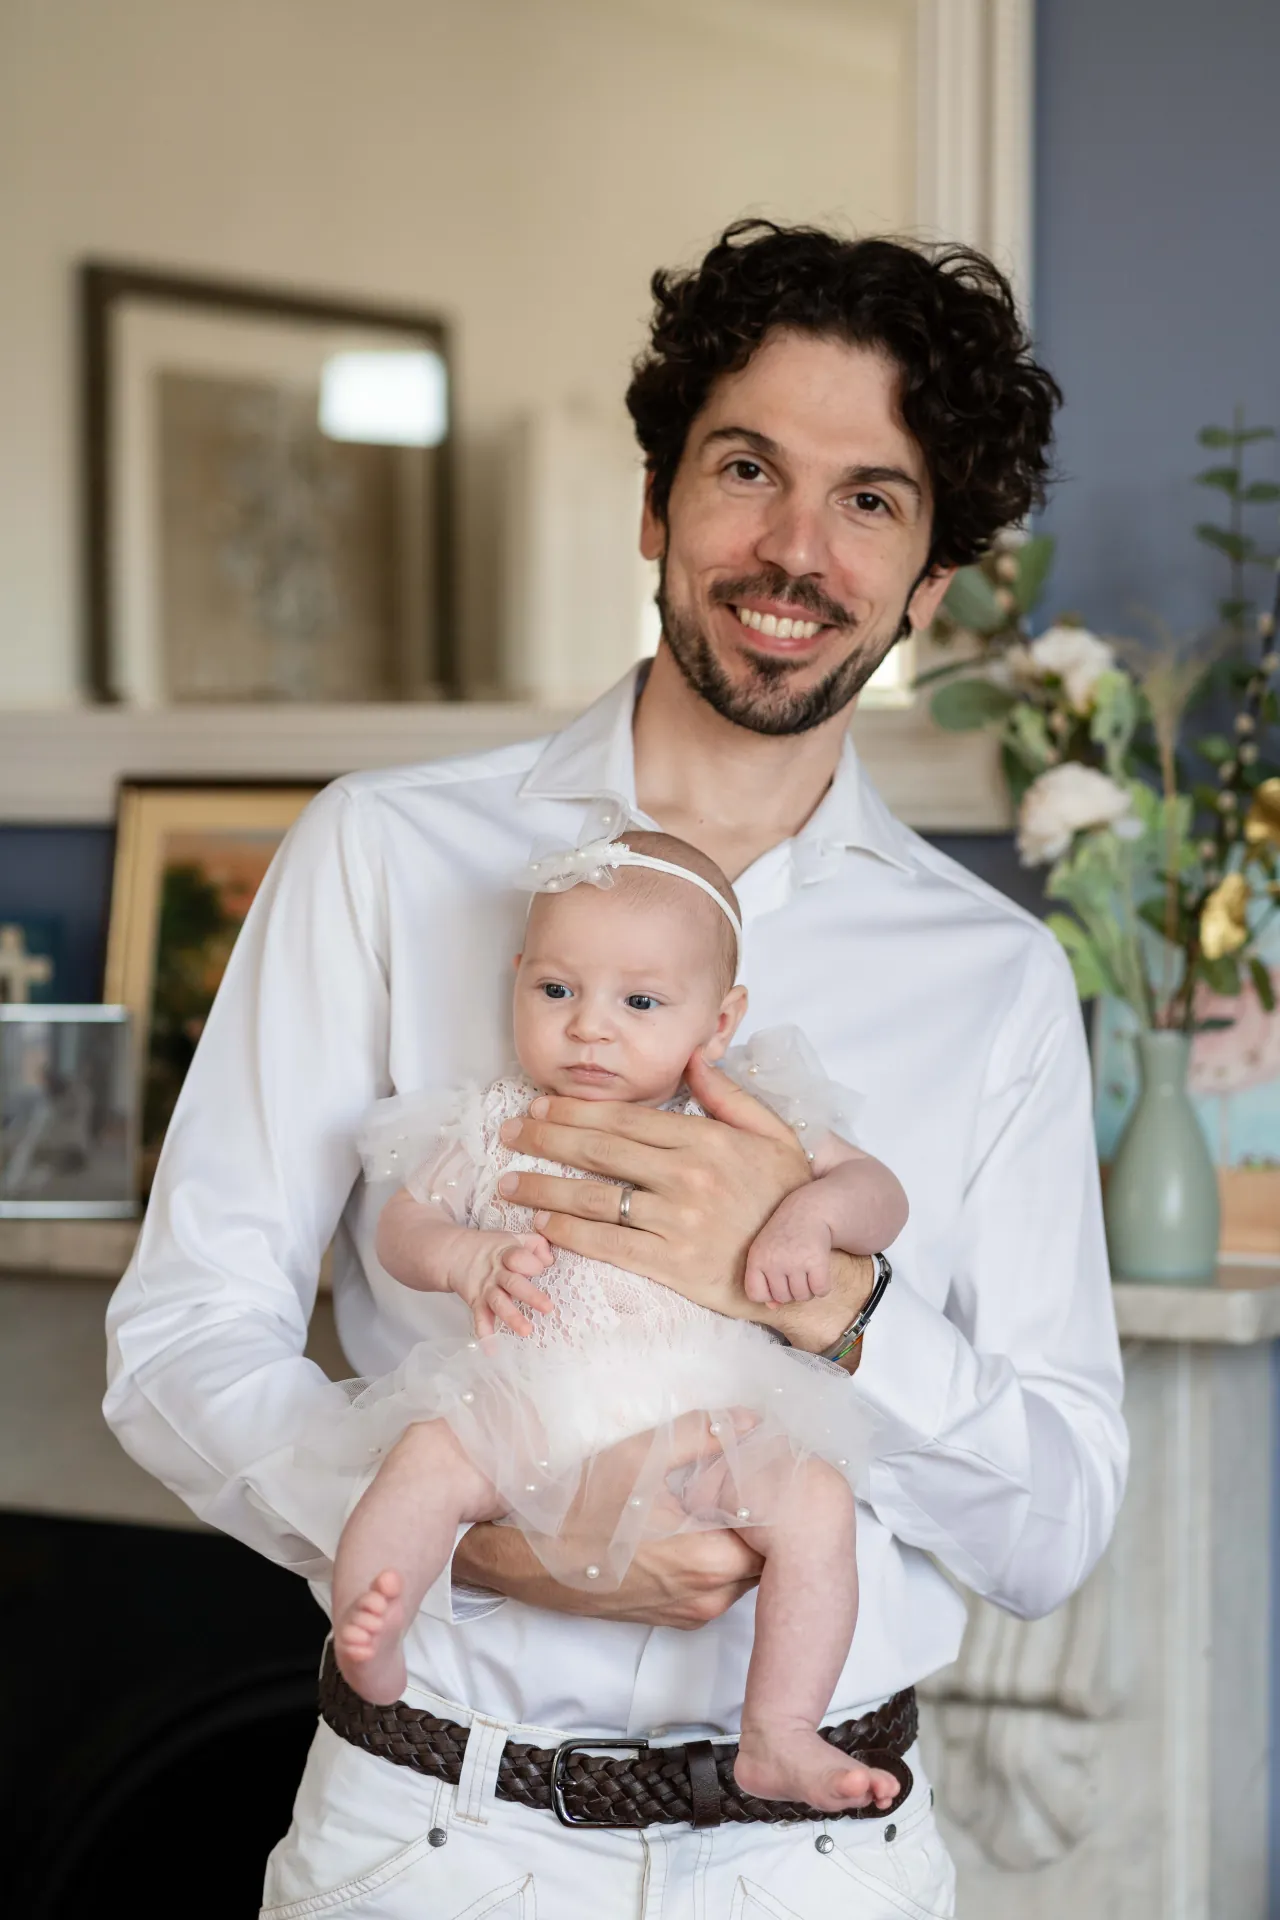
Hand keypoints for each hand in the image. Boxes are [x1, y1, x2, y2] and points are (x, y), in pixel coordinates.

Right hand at [451, 1230, 553, 1338]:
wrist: (455, 1253)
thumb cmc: (494, 1249)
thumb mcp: (514, 1238)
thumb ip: (536, 1244)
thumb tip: (550, 1260)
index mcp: (508, 1254)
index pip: (520, 1257)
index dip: (531, 1263)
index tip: (541, 1268)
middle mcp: (497, 1273)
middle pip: (513, 1283)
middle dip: (530, 1295)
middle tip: (548, 1308)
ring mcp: (486, 1289)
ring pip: (499, 1303)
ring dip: (512, 1317)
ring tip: (526, 1331)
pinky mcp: (476, 1302)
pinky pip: (480, 1319)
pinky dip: (484, 1334)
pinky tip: (491, 1349)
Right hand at [453, 1410, 765, 1626]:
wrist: (533, 1564)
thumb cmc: (582, 1510)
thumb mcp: (640, 1456)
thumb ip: (703, 1435)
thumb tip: (751, 1422)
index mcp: (710, 1558)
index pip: (777, 1533)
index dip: (777, 1497)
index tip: (768, 1469)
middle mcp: (710, 1595)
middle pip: (766, 1555)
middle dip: (763, 1518)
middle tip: (750, 1478)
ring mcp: (695, 1612)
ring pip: (745, 1573)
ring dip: (741, 1539)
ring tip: (724, 1500)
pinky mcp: (679, 1618)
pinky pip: (720, 1587)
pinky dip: (720, 1559)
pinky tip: (698, 1526)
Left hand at [494, 1048, 813, 1320]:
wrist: (810, 1269)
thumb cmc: (787, 1199)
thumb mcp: (772, 1135)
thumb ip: (728, 1096)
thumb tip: (694, 1058)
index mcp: (707, 1139)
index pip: (625, 1119)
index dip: (576, 1112)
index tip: (541, 1107)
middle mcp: (688, 1176)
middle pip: (600, 1152)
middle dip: (545, 1140)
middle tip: (509, 1133)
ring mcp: (677, 1222)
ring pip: (594, 1198)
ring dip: (542, 1188)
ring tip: (507, 1181)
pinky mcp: (671, 1265)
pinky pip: (607, 1244)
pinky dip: (567, 1232)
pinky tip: (540, 1222)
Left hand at [745, 1197, 833, 1304]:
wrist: (809, 1211)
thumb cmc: (784, 1236)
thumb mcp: (766, 1252)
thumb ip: (764, 1279)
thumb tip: (772, 1307)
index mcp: (756, 1258)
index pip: (755, 1294)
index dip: (767, 1294)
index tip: (775, 1282)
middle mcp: (774, 1261)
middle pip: (782, 1298)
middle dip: (791, 1290)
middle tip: (796, 1271)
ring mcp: (795, 1262)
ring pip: (802, 1296)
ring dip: (808, 1289)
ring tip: (807, 1270)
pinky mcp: (816, 1262)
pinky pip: (820, 1291)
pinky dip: (822, 1287)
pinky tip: (819, 1272)